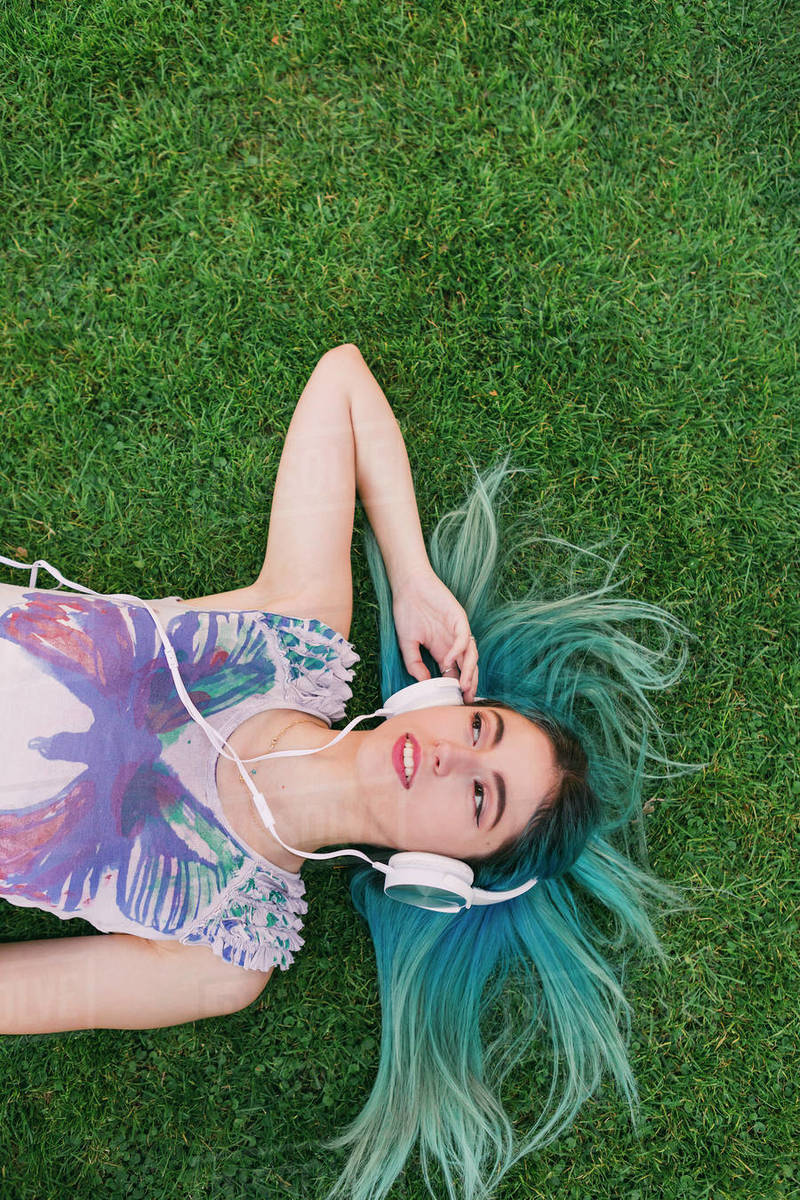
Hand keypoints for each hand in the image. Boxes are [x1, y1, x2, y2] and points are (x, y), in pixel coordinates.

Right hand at [391, 564, 478, 702]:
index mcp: (442, 649)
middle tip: (466, 699)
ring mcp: (457, 631)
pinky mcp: (459, 618)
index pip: (455, 672)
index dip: (457, 687)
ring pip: (471, 655)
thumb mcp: (407, 643)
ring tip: (464, 685)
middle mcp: (452, 643)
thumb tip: (423, 683)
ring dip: (469, 671)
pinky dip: (457, 651)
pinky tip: (447, 661)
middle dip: (469, 683)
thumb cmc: (406, 612)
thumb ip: (414, 663)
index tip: (455, 702)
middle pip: (467, 667)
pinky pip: (463, 638)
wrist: (408, 586)